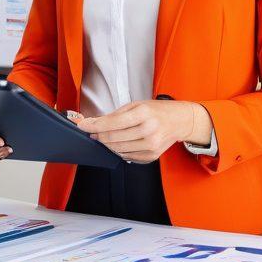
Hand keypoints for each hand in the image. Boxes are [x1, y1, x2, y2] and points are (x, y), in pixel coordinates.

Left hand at [76, 100, 205, 162]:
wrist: (178, 121)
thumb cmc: (155, 110)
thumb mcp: (136, 105)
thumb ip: (115, 115)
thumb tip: (95, 123)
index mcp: (143, 113)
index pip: (112, 123)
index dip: (94, 125)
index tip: (82, 125)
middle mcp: (148, 130)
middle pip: (113, 138)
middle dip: (98, 135)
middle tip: (92, 132)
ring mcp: (151, 145)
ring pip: (118, 149)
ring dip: (107, 144)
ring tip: (104, 137)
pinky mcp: (151, 155)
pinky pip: (127, 156)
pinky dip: (119, 150)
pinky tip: (118, 143)